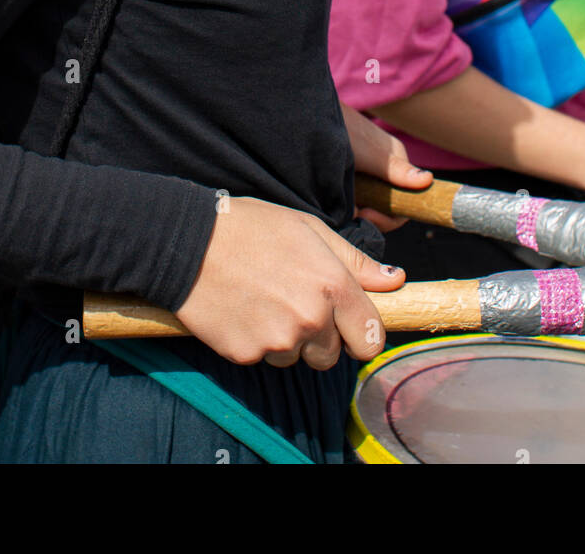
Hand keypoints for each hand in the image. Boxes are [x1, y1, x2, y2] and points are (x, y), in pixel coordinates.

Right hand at [175, 196, 405, 369]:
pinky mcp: (246, 354)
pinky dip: (258, 341)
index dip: (363, 334)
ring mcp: (277, 340)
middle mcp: (311, 318)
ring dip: (289, 339)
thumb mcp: (310, 229)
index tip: (352, 327)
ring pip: (298, 357)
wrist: (188, 242)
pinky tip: (244, 310)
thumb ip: (356, 261)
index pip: (370, 339)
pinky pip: (264, 357)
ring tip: (265, 300)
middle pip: (333, 355)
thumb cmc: (252, 227)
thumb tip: (397, 280)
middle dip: (323, 337)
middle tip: (296, 303)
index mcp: (332, 285)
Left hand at [341, 103, 431, 231]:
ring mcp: (370, 170)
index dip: (389, 218)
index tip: (366, 215)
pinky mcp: (354, 171)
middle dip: (370, 215)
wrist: (313, 114)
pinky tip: (333, 197)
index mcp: (398, 163)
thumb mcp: (370, 155)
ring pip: (371, 201)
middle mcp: (387, 168)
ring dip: (356, 209)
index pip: (406, 201)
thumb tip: (428, 180)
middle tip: (350, 213)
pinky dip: (347, 201)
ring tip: (339, 204)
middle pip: (388, 205)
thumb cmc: (344, 130)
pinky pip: (358, 194)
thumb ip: (397, 170)